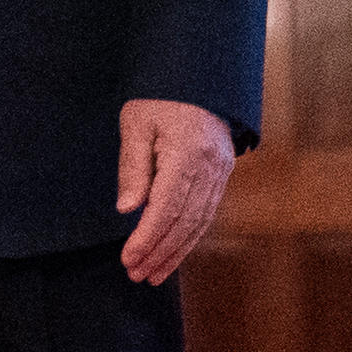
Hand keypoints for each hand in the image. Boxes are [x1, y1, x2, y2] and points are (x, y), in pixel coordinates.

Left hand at [116, 99, 237, 285]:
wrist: (198, 77)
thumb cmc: (160, 97)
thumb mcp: (137, 124)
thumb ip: (133, 167)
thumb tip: (129, 210)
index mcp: (186, 154)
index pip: (165, 209)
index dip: (147, 238)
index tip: (129, 259)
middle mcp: (209, 168)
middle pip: (184, 222)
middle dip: (160, 253)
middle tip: (137, 275)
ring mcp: (220, 172)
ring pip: (199, 223)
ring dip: (176, 252)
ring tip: (154, 274)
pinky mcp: (222, 174)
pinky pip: (207, 213)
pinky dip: (190, 237)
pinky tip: (174, 252)